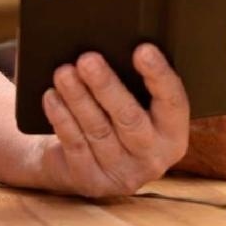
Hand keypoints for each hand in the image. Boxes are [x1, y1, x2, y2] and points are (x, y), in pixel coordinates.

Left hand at [35, 43, 188, 197]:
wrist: (81, 161)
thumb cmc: (113, 118)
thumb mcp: (135, 104)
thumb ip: (135, 83)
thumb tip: (117, 44)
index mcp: (173, 134)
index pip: (173, 103)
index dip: (159, 76)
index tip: (143, 50)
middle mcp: (153, 158)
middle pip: (130, 119)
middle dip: (107, 86)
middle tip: (88, 59)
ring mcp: (123, 174)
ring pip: (98, 130)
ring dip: (78, 98)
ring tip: (64, 72)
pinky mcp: (92, 181)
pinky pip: (75, 145)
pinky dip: (62, 118)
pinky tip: (52, 97)